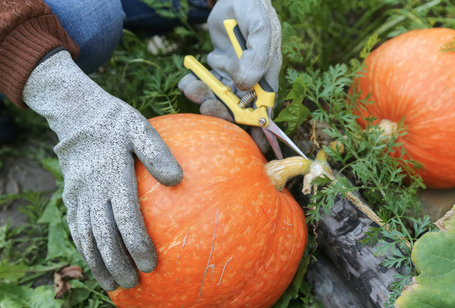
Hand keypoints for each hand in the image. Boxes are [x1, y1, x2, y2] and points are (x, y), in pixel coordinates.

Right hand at [23, 51, 182, 290]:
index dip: (137, 244)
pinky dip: (84, 248)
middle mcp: (92, 189)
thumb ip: (157, 153)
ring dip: (98, 262)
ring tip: (111, 283)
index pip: (126, 218)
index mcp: (113, 175)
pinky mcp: (70, 195)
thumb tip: (178, 180)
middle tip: (133, 283)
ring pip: (86, 235)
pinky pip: (75, 226)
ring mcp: (78, 194)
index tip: (150, 264)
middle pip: (104, 234)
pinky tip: (93, 261)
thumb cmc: (115, 120)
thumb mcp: (140, 127)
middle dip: (118, 262)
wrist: (76, 112)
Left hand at [179, 0, 281, 151]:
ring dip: (203, 98)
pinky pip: (204, 85)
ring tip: (191, 89)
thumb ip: (257, 55)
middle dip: (221, 112)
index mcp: (267, 76)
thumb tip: (246, 85)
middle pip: (238, 109)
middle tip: (207, 107)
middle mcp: (251, 81)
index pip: (265, 109)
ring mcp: (232, 77)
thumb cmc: (252, 10)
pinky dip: (193, 85)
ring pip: (218, 99)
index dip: (260, 128)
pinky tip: (187, 79)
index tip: (255, 146)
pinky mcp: (216, 70)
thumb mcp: (260, 28)